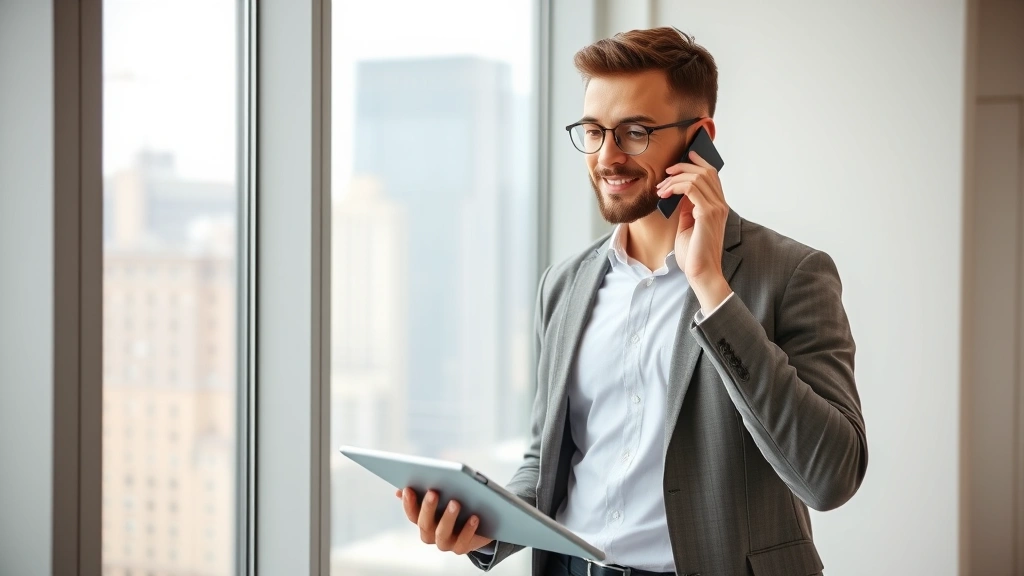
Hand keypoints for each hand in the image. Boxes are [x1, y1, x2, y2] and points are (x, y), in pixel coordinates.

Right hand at [397, 487, 493, 554]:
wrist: (480, 527)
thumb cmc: (459, 507)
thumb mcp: (444, 497)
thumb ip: (426, 491)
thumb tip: (403, 488)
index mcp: (424, 519)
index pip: (412, 513)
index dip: (408, 502)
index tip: (408, 489)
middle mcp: (431, 534)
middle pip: (424, 524)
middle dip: (428, 508)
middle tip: (433, 492)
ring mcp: (445, 543)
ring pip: (442, 534)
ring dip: (448, 518)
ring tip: (455, 503)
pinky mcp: (461, 547)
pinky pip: (462, 542)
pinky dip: (468, 529)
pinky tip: (474, 517)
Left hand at [656, 150, 732, 310]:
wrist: (701, 273)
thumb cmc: (694, 254)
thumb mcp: (687, 225)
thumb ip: (686, 208)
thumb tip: (677, 192)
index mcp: (717, 207)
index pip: (712, 176)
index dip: (699, 162)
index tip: (686, 155)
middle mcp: (720, 205)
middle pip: (706, 172)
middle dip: (684, 167)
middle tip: (666, 172)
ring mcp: (716, 208)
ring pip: (698, 177)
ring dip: (676, 178)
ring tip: (661, 188)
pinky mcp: (708, 213)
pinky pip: (691, 188)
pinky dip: (676, 186)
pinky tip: (665, 193)